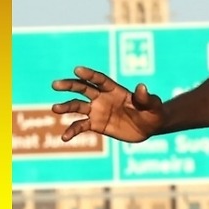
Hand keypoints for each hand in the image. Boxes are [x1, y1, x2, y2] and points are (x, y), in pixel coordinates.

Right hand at [51, 67, 166, 142]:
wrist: (149, 128)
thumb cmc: (153, 113)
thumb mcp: (154, 106)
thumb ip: (147, 98)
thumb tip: (142, 87)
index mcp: (114, 90)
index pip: (99, 80)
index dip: (89, 75)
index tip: (77, 70)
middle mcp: (102, 98)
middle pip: (83, 89)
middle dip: (69, 86)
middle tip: (55, 84)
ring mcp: (96, 111)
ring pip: (77, 106)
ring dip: (66, 107)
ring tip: (55, 108)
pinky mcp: (95, 124)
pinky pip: (80, 126)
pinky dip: (72, 131)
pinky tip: (64, 138)